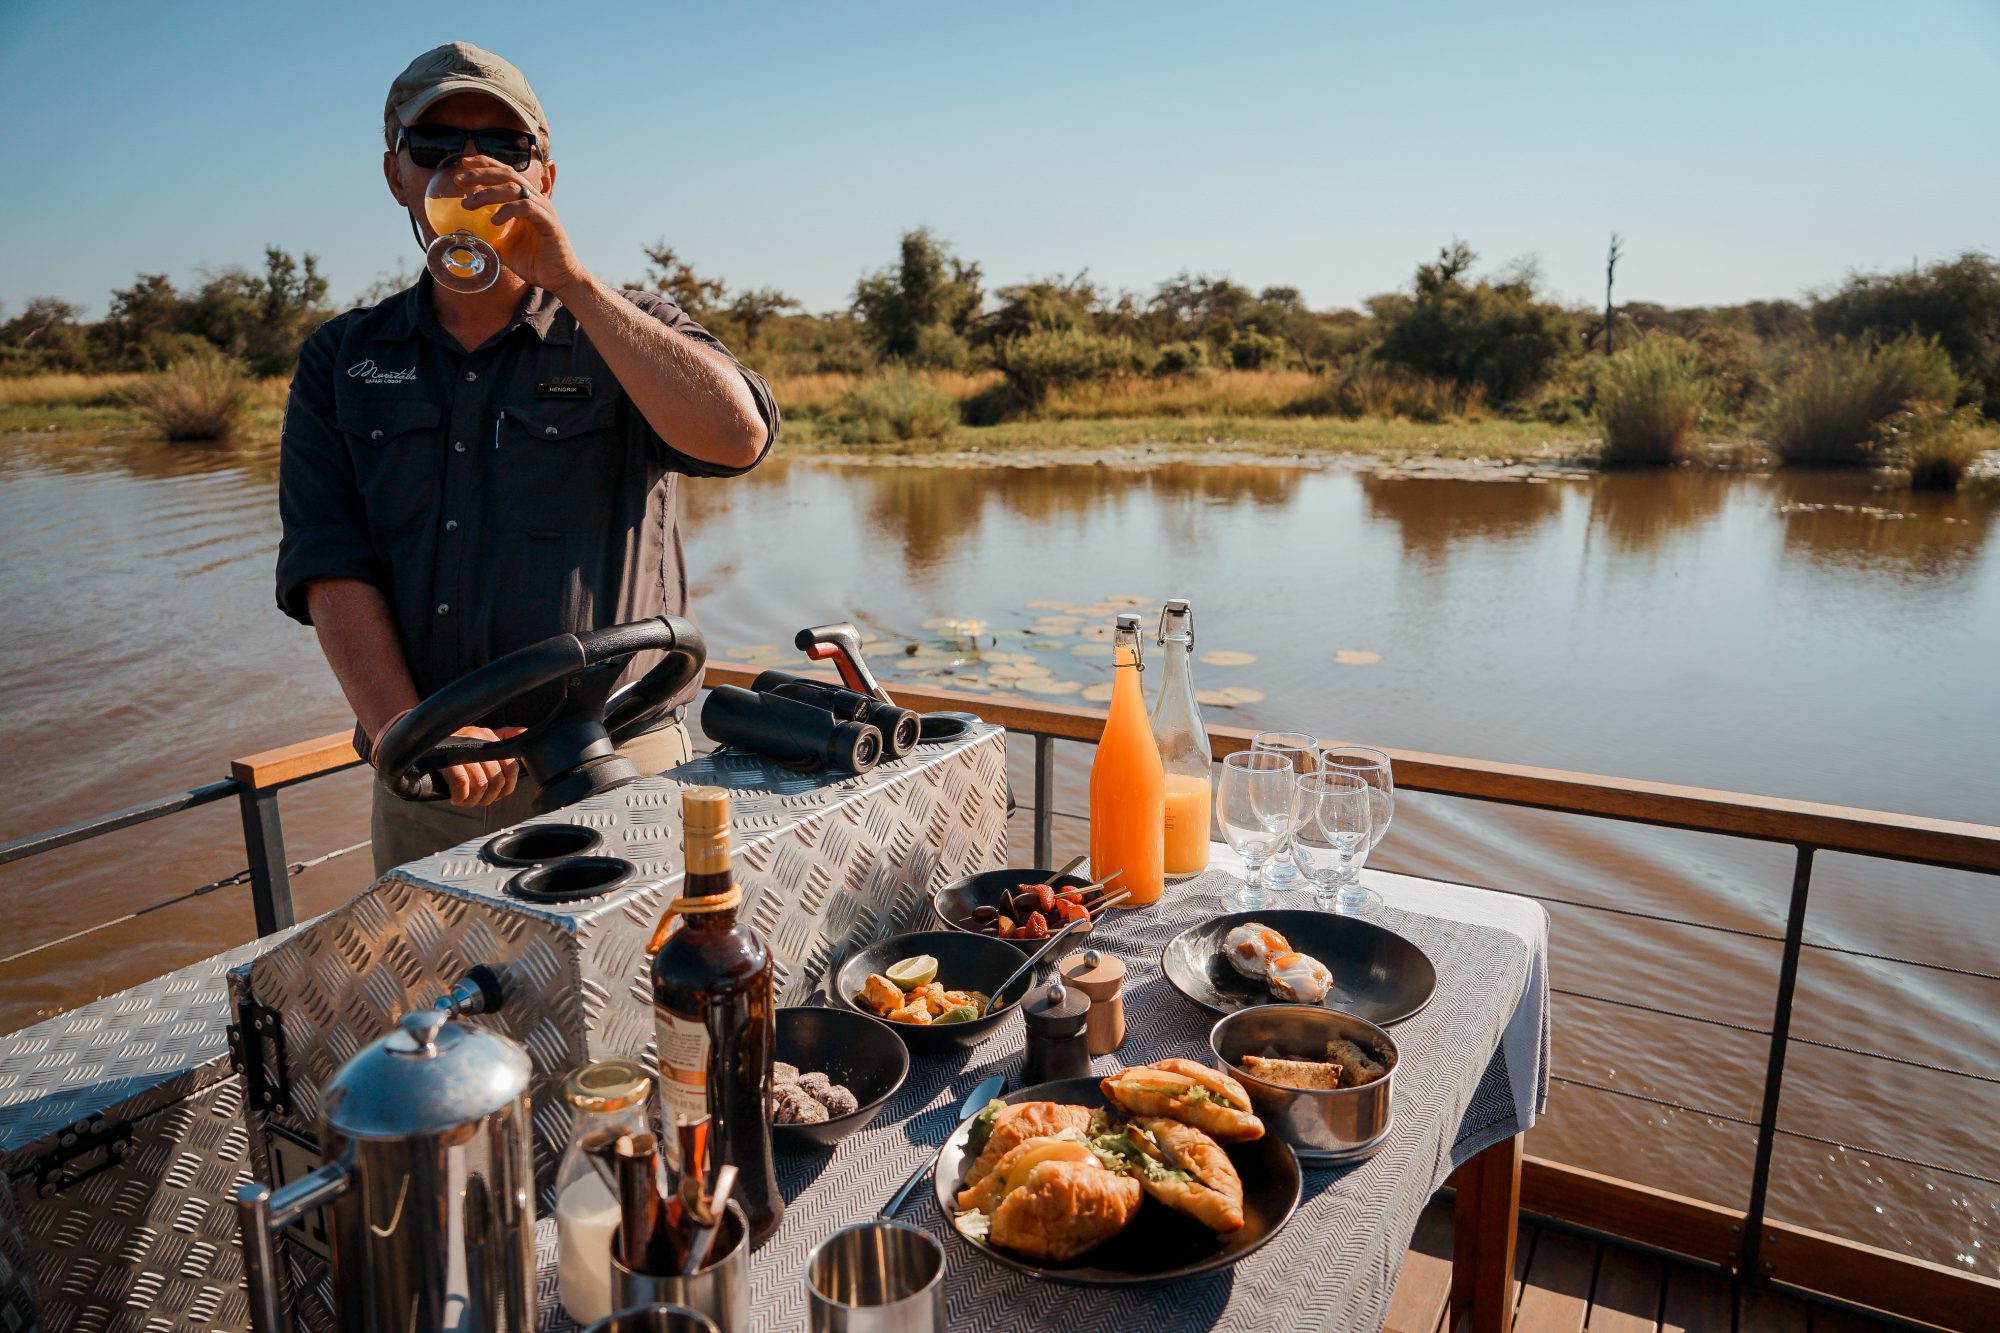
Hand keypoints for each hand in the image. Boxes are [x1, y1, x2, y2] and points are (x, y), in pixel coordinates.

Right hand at [433, 725, 529, 808]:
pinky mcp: (446, 759)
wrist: (420, 747)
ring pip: (481, 784)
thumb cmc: (455, 747)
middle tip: (476, 800)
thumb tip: (526, 733)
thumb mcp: (480, 739)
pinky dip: (460, 797)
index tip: (496, 794)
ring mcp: (462, 748)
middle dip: (488, 797)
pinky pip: (462, 784)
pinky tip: (455, 798)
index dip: (506, 787)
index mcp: (490, 736)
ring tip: (465, 800)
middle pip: (497, 779)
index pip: (512, 768)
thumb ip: (504, 737)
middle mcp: (478, 739)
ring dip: (473, 800)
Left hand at [454, 156, 586, 295]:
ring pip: (514, 188)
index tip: (463, 164)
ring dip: (487, 193)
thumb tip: (464, 235)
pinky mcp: (548, 222)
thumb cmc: (534, 263)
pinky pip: (526, 207)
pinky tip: (494, 221)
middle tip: (458, 180)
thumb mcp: (503, 247)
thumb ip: (487, 236)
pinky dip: (507, 210)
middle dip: (480, 174)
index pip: (504, 173)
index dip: (484, 165)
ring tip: (468, 205)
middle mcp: (535, 200)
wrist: (558, 279)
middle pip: (507, 174)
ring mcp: (543, 209)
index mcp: (525, 200)